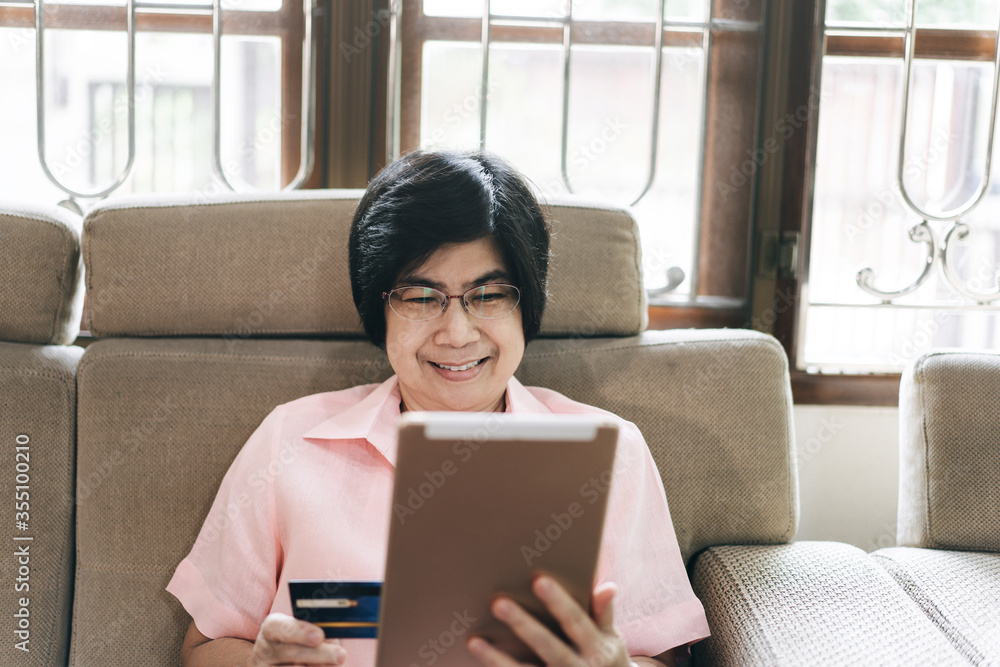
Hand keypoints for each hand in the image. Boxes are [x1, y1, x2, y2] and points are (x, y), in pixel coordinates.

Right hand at [248, 613, 345, 665]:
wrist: (274, 659)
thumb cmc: (297, 640)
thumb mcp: (303, 631)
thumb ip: (316, 632)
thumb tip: (332, 640)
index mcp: (271, 627)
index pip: (279, 626)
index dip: (300, 631)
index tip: (320, 636)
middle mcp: (264, 648)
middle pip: (290, 652)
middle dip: (319, 654)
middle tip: (341, 655)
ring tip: (333, 664)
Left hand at [467, 576, 630, 666]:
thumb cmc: (605, 660)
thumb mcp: (611, 639)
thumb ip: (604, 613)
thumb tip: (608, 586)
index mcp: (596, 648)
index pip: (575, 621)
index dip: (558, 602)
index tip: (538, 580)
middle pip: (547, 646)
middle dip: (523, 625)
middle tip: (498, 603)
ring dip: (498, 659)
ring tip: (475, 642)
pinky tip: (478, 657)